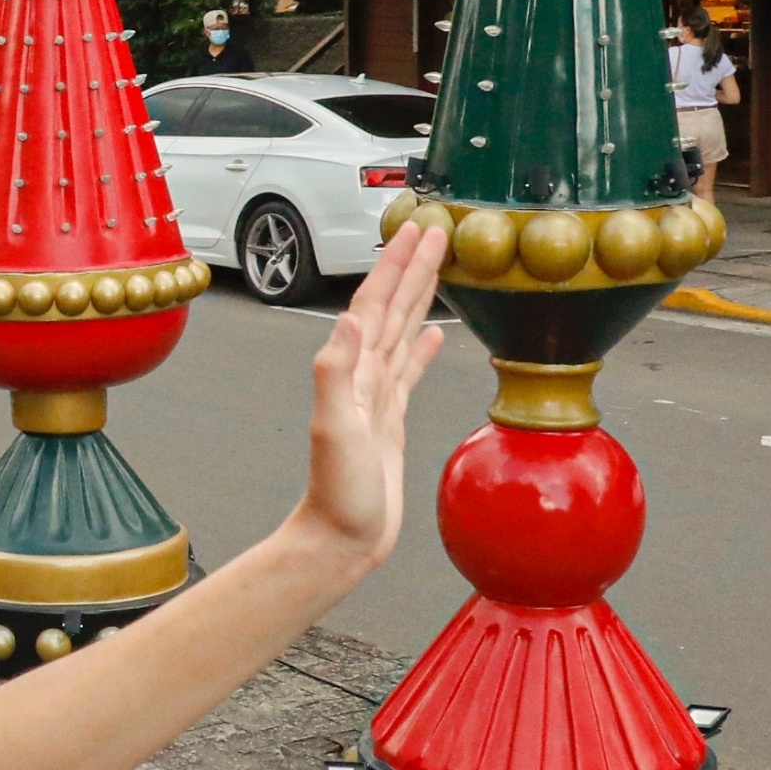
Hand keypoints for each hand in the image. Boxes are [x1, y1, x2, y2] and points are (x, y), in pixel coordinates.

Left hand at [293, 221, 445, 567]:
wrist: (340, 540)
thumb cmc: (337, 495)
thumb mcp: (333, 431)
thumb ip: (335, 374)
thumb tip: (348, 320)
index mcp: (351, 372)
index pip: (375, 305)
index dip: (395, 266)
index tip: (416, 230)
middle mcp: (361, 378)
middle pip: (391, 308)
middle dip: (411, 267)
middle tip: (434, 229)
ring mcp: (375, 397)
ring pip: (401, 332)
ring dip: (417, 296)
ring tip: (437, 264)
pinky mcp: (389, 420)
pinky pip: (409, 372)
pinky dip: (421, 348)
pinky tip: (434, 331)